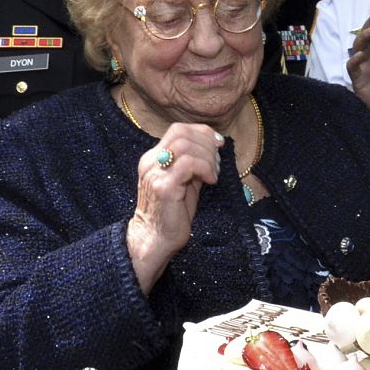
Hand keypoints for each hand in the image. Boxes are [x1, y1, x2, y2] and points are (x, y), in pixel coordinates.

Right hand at [124, 122, 221, 291]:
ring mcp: (155, 173)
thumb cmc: (173, 213)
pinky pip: (188, 164)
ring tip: (213, 174)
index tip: (218, 144)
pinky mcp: (163, 187)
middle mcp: (150, 162)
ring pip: (185, 146)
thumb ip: (194, 163)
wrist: (156, 239)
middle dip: (206, 144)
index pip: (177, 129)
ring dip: (207, 157)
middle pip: (181, 133)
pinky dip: (205, 168)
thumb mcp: (185, 181)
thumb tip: (213, 147)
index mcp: (153, 158)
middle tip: (217, 163)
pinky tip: (210, 181)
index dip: (202, 132)